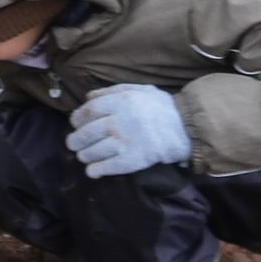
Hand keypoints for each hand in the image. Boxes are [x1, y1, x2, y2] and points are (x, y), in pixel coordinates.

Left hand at [67, 84, 191, 177]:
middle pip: (87, 133)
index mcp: (120, 102)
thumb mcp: (139, 90)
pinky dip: (97, 170)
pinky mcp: (135, 159)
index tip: (75, 124)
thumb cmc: (161, 107)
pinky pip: (109, 166)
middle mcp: (119, 121)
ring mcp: (126, 142)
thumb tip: (88, 96)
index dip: (77, 119)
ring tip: (83, 156)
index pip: (87, 111)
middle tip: (73, 144)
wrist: (187, 127)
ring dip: (85, 156)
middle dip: (76, 140)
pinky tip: (93, 171)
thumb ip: (112, 91)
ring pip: (95, 151)